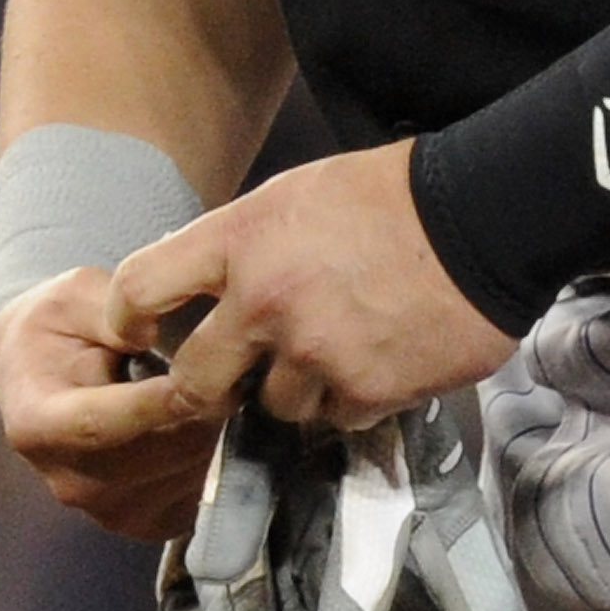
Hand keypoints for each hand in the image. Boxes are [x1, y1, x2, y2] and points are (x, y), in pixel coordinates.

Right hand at [0, 265, 221, 540]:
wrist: (40, 372)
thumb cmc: (60, 326)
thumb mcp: (75, 296)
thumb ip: (113, 313)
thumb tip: (152, 336)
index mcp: (37, 424)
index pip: (102, 423)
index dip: (156, 402)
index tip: (204, 371)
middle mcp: (66, 480)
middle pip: (155, 454)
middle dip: (202, 408)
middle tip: (234, 360)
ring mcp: (105, 510)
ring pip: (185, 474)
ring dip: (214, 430)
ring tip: (221, 383)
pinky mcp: (142, 523)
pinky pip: (197, 496)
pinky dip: (215, 458)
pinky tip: (211, 418)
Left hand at [101, 142, 516, 433]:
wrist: (480, 220)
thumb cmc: (390, 195)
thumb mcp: (297, 195)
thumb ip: (245, 245)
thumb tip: (208, 287)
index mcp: (240, 240)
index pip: (139, 287)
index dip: (129, 317)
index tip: (139, 332)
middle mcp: (263, 302)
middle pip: (194, 382)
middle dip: (209, 386)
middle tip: (233, 377)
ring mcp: (313, 354)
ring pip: (274, 405)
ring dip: (297, 388)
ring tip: (338, 349)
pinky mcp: (363, 393)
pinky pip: (335, 416)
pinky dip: (352, 398)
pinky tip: (378, 359)